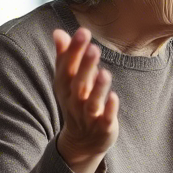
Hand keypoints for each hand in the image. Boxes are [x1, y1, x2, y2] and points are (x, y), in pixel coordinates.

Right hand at [52, 28, 118, 172]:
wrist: (82, 141)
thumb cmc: (77, 102)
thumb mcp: (68, 81)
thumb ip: (65, 57)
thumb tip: (58, 32)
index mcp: (65, 87)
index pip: (66, 67)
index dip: (73, 50)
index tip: (82, 31)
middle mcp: (74, 101)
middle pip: (78, 83)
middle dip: (85, 66)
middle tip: (94, 48)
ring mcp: (88, 116)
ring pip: (91, 102)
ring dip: (97, 88)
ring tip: (105, 72)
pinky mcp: (102, 128)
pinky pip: (105, 119)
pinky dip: (109, 109)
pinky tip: (115, 96)